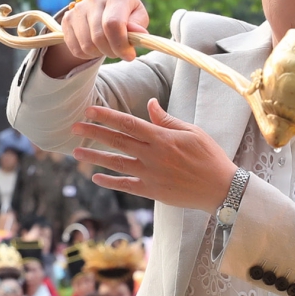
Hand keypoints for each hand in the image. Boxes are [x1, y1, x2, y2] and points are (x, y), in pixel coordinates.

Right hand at [43, 0, 148, 75]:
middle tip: (120, 52)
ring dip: (100, 54)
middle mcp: (93, 0)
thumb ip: (139, 25)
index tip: (130, 55)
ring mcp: (78, 9)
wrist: (105, 6)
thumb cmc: (126, 14)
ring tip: (109, 47)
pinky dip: (88, 55)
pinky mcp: (67, 20)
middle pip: (99, 37)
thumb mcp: (138, 16)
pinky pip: (76, 49)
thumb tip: (138, 33)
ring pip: (87, 46)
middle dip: (113, 52)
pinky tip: (97, 47)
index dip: (121, 44)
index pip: (112, 24)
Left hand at [72, 100, 236, 212]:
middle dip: (93, 132)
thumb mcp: (192, 132)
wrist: (221, 188)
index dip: (106, 116)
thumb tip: (150, 104)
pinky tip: (95, 177)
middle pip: (117, 141)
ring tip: (76, 152)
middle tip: (73, 126)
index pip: (128, 123)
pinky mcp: (152, 191)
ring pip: (116, 163)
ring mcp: (151, 174)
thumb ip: (167, 120)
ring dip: (94, 157)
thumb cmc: (209, 157)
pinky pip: (126, 185)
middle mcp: (153, 155)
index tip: (90, 110)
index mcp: (162, 138)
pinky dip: (110, 182)